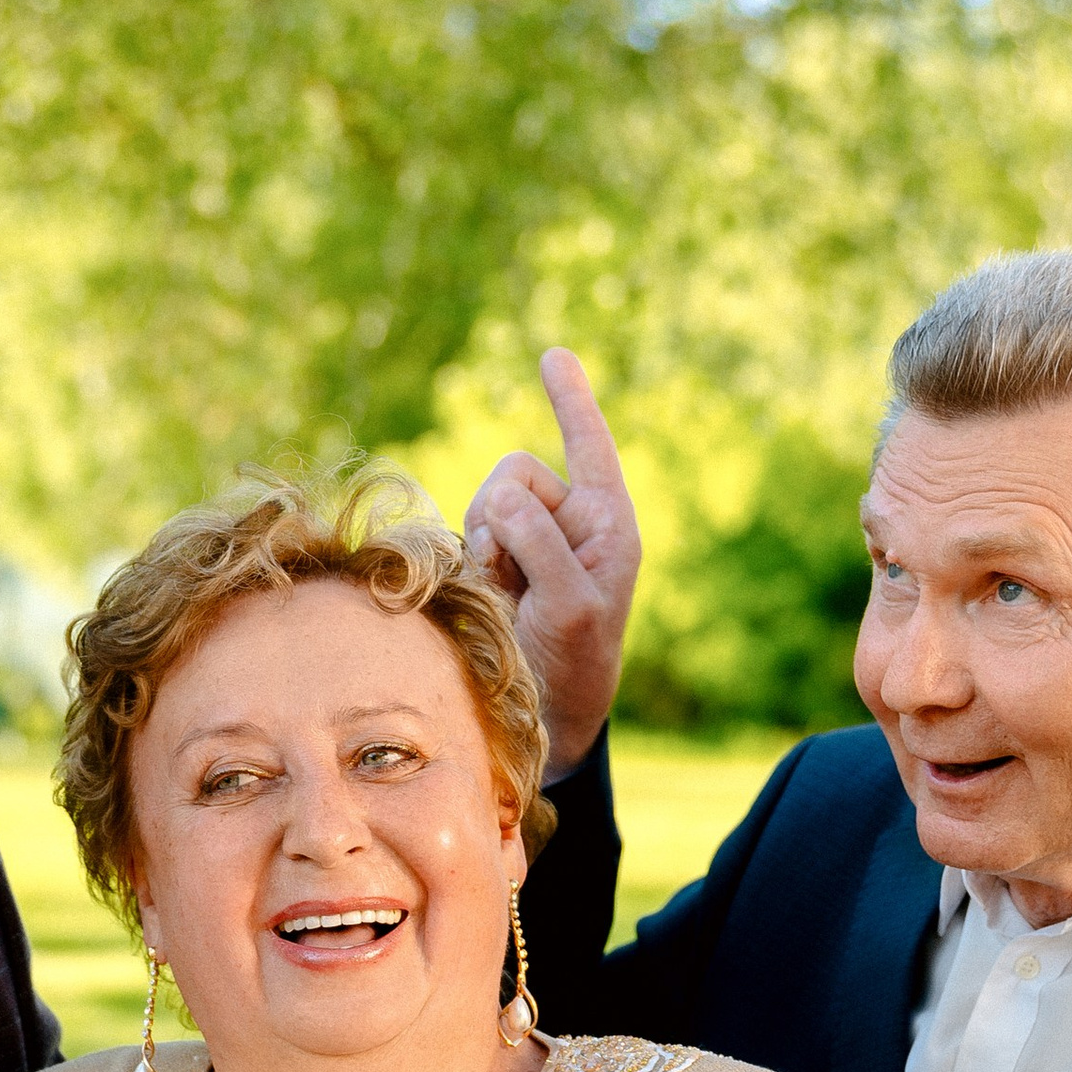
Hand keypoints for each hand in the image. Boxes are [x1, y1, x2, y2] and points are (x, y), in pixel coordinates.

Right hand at [463, 347, 640, 774]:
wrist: (545, 716)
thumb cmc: (576, 664)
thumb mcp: (571, 604)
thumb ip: (541, 543)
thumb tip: (502, 498)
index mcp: (606, 522)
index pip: (588, 445)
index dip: (570, 400)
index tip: (552, 354)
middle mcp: (567, 522)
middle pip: (515, 472)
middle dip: (505, 516)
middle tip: (515, 576)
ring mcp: (527, 541)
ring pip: (484, 500)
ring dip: (486, 544)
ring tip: (506, 595)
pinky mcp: (493, 561)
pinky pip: (465, 530)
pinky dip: (472, 559)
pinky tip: (490, 594)